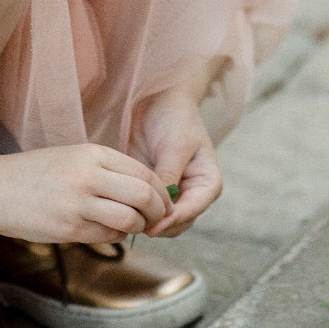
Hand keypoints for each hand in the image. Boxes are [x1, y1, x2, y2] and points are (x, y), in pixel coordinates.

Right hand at [0, 144, 170, 243]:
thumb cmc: (36, 173)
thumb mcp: (74, 157)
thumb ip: (108, 170)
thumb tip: (145, 189)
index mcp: (93, 154)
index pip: (144, 172)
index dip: (160, 191)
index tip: (162, 201)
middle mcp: (89, 176)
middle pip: (143, 196)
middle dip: (157, 211)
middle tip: (155, 218)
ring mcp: (79, 204)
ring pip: (129, 219)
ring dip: (138, 227)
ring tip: (134, 227)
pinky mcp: (69, 228)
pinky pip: (108, 236)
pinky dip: (116, 236)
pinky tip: (108, 231)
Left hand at [132, 87, 221, 238]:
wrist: (157, 100)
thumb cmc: (174, 118)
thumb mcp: (175, 146)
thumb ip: (169, 176)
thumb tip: (162, 207)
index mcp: (207, 182)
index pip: (194, 209)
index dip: (173, 220)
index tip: (152, 227)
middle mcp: (193, 193)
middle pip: (179, 222)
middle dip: (160, 225)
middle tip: (134, 224)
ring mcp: (173, 193)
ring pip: (163, 221)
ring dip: (147, 221)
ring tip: (126, 216)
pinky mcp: (154, 190)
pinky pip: (146, 209)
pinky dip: (137, 212)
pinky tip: (121, 209)